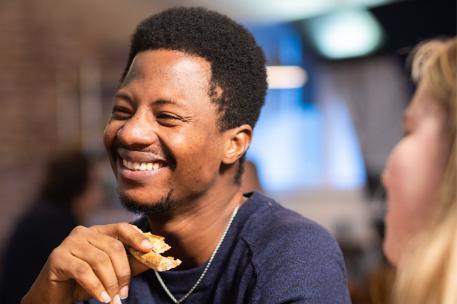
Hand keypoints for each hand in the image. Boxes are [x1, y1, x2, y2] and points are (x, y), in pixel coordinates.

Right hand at [21, 223, 152, 303]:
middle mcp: (83, 232)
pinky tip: (102, 298)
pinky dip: (96, 287)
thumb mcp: (112, 273)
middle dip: (123, 272)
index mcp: (98, 231)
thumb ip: (132, 264)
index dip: (137, 237)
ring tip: (113, 299)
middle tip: (124, 293)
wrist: (54, 296)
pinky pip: (83, 271)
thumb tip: (155, 259)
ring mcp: (69, 243)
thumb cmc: (85, 282)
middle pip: (113, 247)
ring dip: (110, 283)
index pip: (122, 228)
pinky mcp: (58, 257)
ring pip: (100, 260)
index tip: (149, 250)